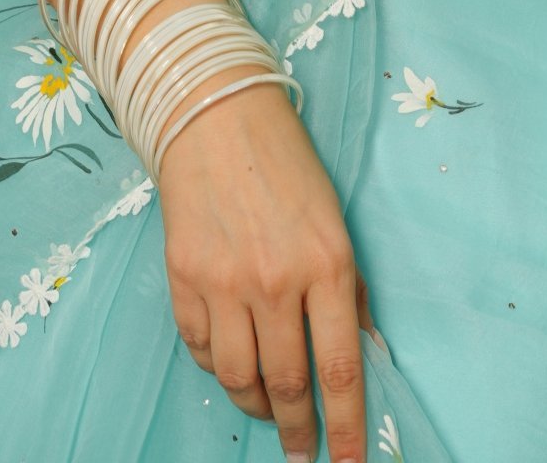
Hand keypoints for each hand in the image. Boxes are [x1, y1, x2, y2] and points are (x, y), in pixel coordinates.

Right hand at [159, 76, 376, 462]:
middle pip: (289, 384)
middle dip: (299, 430)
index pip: (340, 368)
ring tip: (270, 411)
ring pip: (241, 379)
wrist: (217, 118)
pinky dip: (219, 368)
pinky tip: (233, 363)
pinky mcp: (184, 280)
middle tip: (302, 453)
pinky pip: (202, 350)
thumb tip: (362, 354)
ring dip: (258, 407)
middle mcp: (276, 280)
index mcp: (326, 263)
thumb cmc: (287, 167)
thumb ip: (348, 292)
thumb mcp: (336, 223)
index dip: (347, 426)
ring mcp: (225, 283)